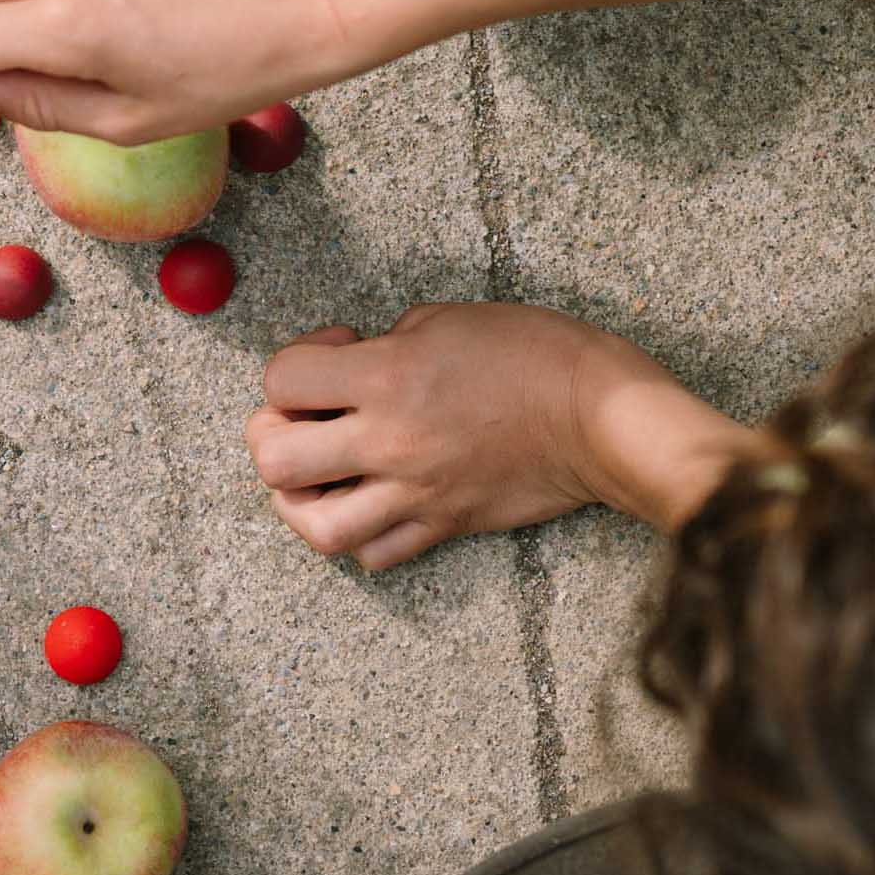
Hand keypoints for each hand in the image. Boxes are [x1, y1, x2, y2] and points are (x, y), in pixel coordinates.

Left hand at [247, 307, 754, 570]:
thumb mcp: (447, 319)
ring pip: (317, 528)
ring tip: (319, 473)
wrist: (602, 418)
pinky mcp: (445, 525)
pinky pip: (375, 554)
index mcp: (386, 379)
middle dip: (272, 434)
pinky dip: (358, 533)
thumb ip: (386, 345)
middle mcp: (390, 442)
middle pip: (276, 461)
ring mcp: (416, 492)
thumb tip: (353, 366)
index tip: (338, 348)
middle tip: (304, 416)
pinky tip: (369, 499)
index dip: (296, 360)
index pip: (282, 380)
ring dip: (301, 500)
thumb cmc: (535, 354)